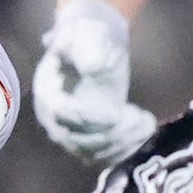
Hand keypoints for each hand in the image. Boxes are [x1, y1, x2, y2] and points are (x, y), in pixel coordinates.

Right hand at [34, 0, 156, 164]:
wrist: (94, 45)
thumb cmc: (90, 39)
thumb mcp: (87, 36)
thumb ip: (87, 49)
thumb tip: (92, 67)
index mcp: (47, 91)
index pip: (61, 113)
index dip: (86, 117)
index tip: (114, 114)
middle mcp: (53, 118)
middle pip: (77, 139)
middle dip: (112, 133)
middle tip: (138, 118)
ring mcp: (69, 133)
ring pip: (92, 152)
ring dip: (122, 142)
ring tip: (144, 122)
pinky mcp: (87, 141)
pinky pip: (103, 157)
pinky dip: (124, 150)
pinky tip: (143, 133)